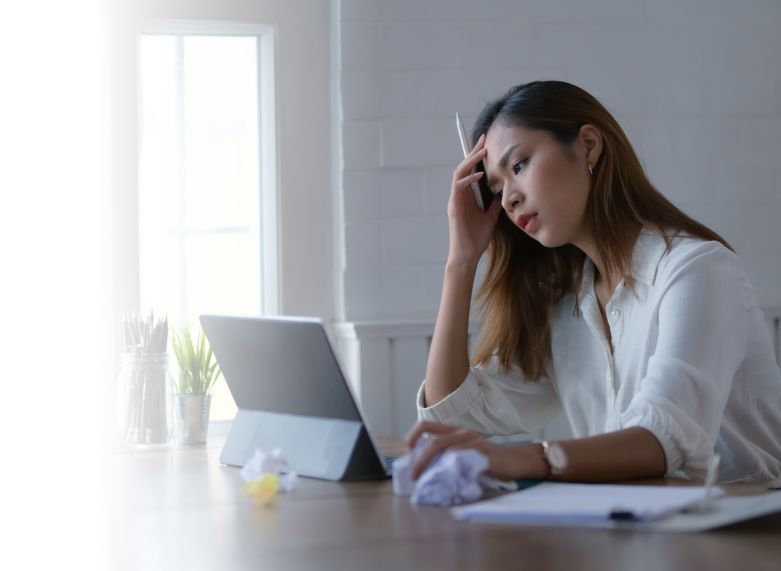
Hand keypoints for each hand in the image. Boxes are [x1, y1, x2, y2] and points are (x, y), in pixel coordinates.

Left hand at [405, 420, 541, 481]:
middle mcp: (462, 433)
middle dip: (419, 460)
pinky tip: (447, 479)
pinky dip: (451, 469)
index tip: (407, 453)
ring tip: (425, 481)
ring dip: (432, 466)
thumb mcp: (466, 454)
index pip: (426, 425)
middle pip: (434, 441)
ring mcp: (473, 442)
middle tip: (414, 476)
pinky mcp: (484, 454)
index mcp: (455, 431)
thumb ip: (449, 457)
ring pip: (445, 449)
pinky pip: (463, 459)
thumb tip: (426, 471)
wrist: (517, 460)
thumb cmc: (489, 459)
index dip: (412, 437)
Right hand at [447, 134, 502, 265]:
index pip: (471, 171)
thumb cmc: (477, 238)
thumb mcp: (490, 217)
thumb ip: (493, 204)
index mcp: (467, 196)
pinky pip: (458, 187)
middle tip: (483, 139)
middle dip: (473, 152)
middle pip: (464, 167)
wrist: (468, 255)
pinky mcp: (454, 206)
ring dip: (470, 161)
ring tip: (482, 152)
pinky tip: (479, 174)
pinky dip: (468, 179)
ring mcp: (455, 200)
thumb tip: (501, 192)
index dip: (477, 156)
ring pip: (459, 173)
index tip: (486, 143)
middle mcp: (459, 195)